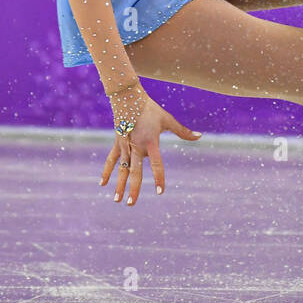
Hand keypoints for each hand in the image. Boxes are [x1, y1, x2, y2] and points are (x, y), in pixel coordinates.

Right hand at [100, 81, 202, 205]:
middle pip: (135, 171)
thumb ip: (182, 131)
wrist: (129, 98)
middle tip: (131, 204)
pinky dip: (106, 171)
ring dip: (119, 185)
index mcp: (150, 142)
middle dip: (133, 189)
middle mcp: (136, 146)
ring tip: (117, 200)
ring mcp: (125, 146)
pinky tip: (102, 184)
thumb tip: (200, 136)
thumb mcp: (167, 119)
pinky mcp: (117, 143)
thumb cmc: (150, 109)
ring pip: (122, 169)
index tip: (159, 191)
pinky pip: (111, 160)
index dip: (158, 177)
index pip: (156, 164)